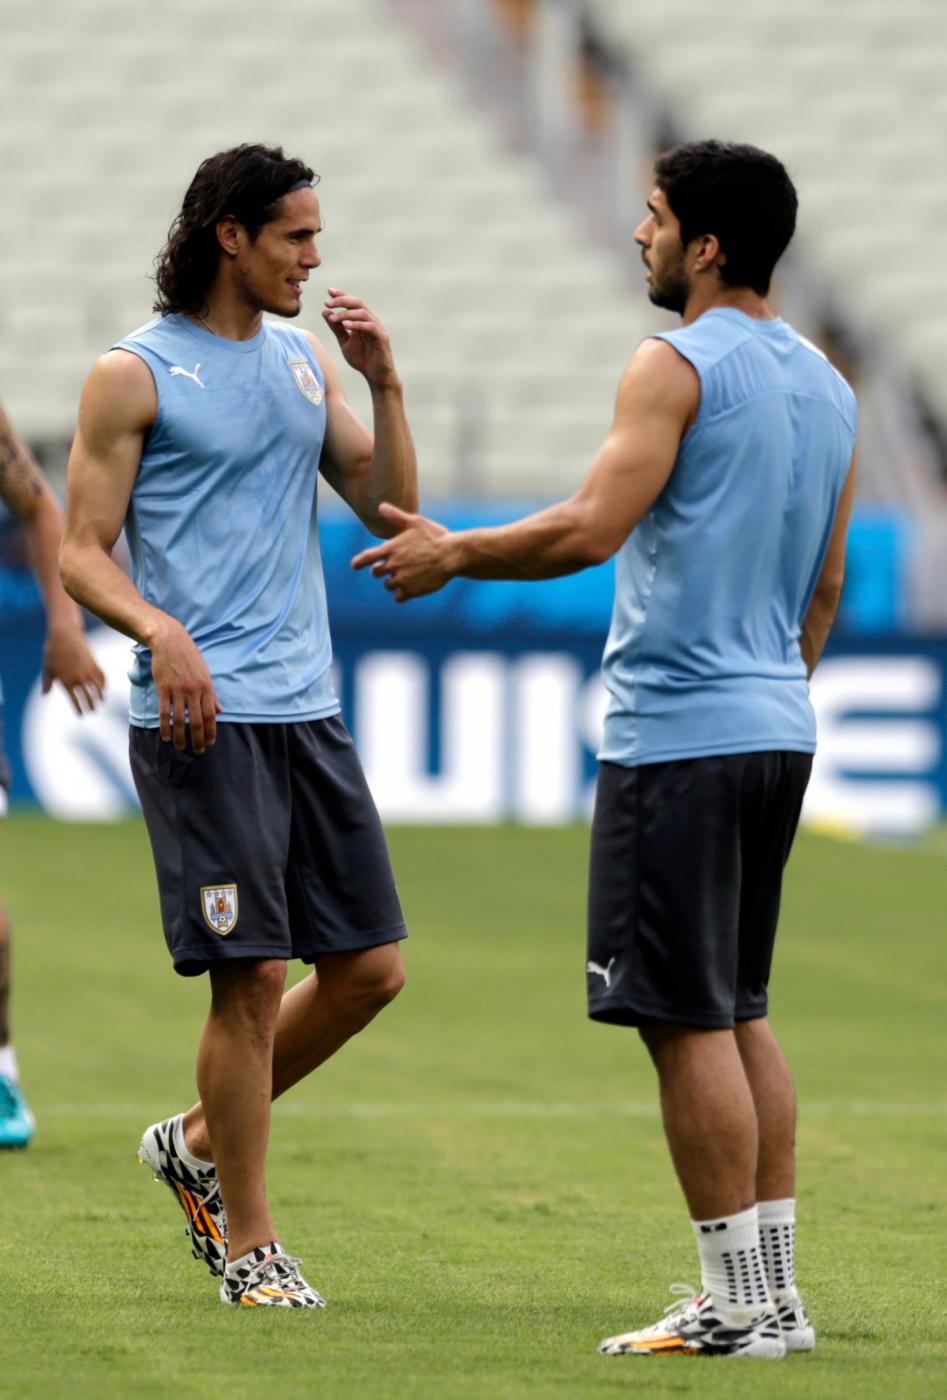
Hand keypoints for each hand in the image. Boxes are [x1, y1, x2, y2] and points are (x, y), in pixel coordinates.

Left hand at [42, 624, 105, 715]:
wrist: (64, 634)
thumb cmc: (52, 651)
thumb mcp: (47, 668)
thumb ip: (47, 683)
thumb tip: (45, 695)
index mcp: (66, 682)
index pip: (75, 701)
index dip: (79, 709)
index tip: (81, 716)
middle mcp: (78, 678)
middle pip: (88, 697)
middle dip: (91, 706)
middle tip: (93, 712)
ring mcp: (88, 671)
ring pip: (97, 689)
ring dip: (100, 697)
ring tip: (101, 702)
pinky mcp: (94, 663)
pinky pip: (101, 677)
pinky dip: (103, 684)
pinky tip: (103, 688)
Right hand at [149, 615, 220, 752]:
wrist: (170, 641)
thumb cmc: (189, 657)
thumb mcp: (205, 673)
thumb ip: (211, 694)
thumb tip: (219, 711)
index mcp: (207, 687)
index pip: (211, 715)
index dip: (211, 731)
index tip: (210, 743)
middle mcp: (194, 690)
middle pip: (197, 721)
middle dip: (198, 739)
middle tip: (198, 751)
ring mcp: (178, 690)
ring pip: (180, 720)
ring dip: (181, 736)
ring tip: (181, 747)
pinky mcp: (164, 689)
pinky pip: (165, 712)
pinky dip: (165, 727)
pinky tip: (165, 736)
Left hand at [322, 288, 398, 387]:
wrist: (375, 376)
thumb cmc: (362, 359)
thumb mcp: (345, 342)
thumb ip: (336, 328)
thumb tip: (325, 312)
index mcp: (362, 320)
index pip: (352, 303)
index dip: (342, 295)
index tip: (329, 291)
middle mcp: (371, 321)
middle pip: (358, 303)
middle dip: (342, 300)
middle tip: (328, 302)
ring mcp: (378, 329)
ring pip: (363, 313)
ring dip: (347, 313)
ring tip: (334, 318)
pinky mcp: (382, 338)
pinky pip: (371, 327)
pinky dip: (358, 324)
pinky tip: (347, 326)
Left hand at [351, 503, 450, 600]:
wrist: (452, 555)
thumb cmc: (435, 536)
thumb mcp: (415, 522)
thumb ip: (396, 516)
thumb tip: (381, 506)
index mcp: (391, 549)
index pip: (366, 558)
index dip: (358, 563)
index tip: (355, 566)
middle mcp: (393, 565)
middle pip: (376, 573)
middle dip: (381, 570)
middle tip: (393, 567)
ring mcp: (401, 579)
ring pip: (388, 585)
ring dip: (393, 582)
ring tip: (406, 575)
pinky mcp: (411, 591)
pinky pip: (398, 597)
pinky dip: (401, 594)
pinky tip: (410, 587)